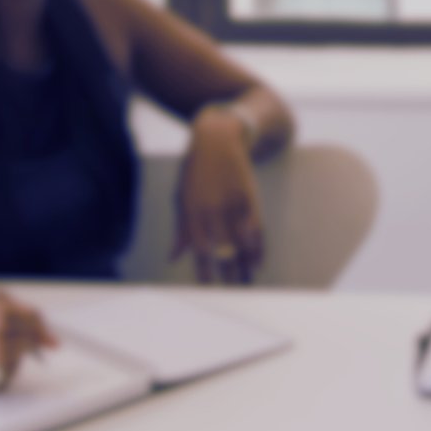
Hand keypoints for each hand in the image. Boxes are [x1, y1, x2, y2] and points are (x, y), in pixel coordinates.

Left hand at [173, 108, 264, 284]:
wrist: (218, 139)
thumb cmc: (195, 171)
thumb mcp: (181, 197)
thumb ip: (181, 229)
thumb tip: (173, 257)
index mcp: (193, 211)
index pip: (200, 249)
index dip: (205, 271)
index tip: (210, 287)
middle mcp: (214, 209)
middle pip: (223, 250)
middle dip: (228, 273)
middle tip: (232, 291)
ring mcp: (233, 204)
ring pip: (242, 243)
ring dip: (245, 266)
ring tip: (246, 283)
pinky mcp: (250, 198)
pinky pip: (256, 229)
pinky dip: (257, 248)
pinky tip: (256, 262)